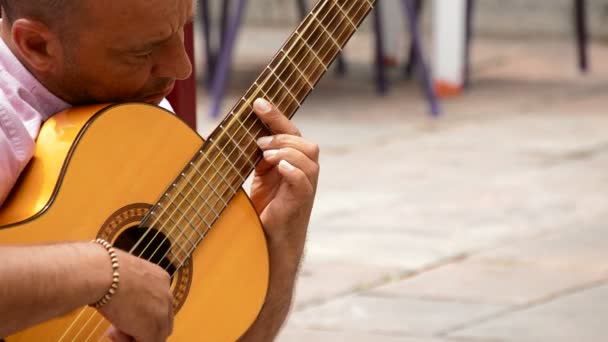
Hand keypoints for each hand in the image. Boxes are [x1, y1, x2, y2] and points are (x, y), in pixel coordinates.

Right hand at [97, 249, 172, 341]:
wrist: (104, 273)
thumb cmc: (105, 270)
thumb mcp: (123, 277)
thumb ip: (130, 290)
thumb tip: (122, 301)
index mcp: (160, 279)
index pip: (158, 304)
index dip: (140, 315)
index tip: (122, 315)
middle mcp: (166, 295)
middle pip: (161, 321)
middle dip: (139, 328)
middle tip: (115, 329)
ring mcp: (162, 312)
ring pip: (156, 335)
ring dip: (134, 337)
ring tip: (112, 332)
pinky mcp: (152, 328)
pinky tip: (114, 334)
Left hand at [251, 98, 319, 264]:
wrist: (267, 241)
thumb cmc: (263, 209)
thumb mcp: (258, 176)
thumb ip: (257, 155)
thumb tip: (239, 133)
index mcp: (293, 163)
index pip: (291, 132)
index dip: (277, 116)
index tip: (258, 103)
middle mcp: (303, 172)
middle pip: (305, 142)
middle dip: (282, 136)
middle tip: (260, 143)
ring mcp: (304, 187)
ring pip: (309, 157)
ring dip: (286, 151)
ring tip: (266, 156)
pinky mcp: (301, 202)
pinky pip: (304, 180)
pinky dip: (293, 169)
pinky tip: (279, 167)